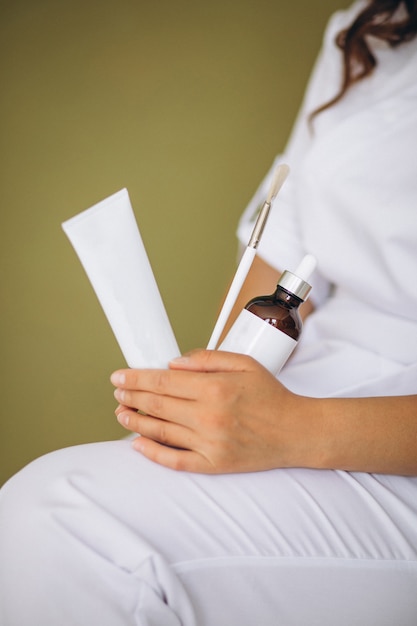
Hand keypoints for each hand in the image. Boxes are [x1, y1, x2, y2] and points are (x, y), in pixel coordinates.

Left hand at [110, 350, 313, 473]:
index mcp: (215, 388)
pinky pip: (175, 461)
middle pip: (156, 405)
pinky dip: (152, 453)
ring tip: (122, 413)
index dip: (136, 378)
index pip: (162, 382)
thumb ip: (206, 359)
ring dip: (136, 422)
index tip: (121, 376)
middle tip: (118, 392)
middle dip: (131, 397)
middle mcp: (209, 416)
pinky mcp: (214, 464)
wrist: (296, 431)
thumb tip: (173, 364)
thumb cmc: (271, 396)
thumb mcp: (244, 364)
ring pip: (160, 432)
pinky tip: (138, 444)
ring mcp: (210, 443)